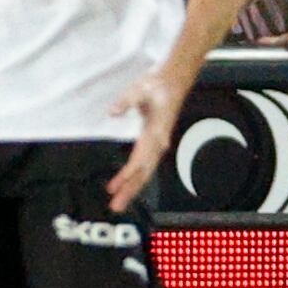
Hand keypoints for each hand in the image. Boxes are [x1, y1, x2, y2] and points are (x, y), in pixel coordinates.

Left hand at [105, 67, 190, 211]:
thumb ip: (125, 101)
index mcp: (156, 132)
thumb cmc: (157, 85)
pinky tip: (126, 184)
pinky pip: (145, 165)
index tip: (115, 187)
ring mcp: (158, 143)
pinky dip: (136, 177)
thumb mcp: (140, 89)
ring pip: (145, 172)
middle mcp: (159, 142)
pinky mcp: (155, 142)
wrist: (174, 80)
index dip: (127, 175)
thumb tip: (113, 112)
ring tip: (119, 202)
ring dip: (132, 188)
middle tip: (116, 206)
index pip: (140, 159)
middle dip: (130, 190)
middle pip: (144, 172)